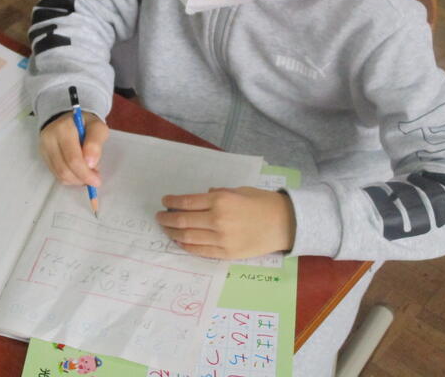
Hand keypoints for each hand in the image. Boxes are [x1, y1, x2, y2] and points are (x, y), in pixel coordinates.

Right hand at [39, 111, 108, 186]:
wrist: (68, 119)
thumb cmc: (85, 124)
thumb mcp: (97, 127)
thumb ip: (95, 143)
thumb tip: (90, 163)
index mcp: (64, 129)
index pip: (73, 158)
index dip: (85, 173)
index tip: (97, 180)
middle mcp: (50, 138)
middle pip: (64, 169)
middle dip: (81, 178)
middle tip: (94, 180)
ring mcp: (44, 148)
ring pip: (59, 174)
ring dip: (76, 180)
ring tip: (87, 175)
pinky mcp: (43, 155)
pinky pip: (56, 173)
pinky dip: (69, 178)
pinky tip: (78, 172)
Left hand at [155, 187, 295, 258]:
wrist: (285, 223)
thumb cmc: (262, 202)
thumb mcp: (238, 191)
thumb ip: (217, 194)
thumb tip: (201, 197)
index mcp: (220, 200)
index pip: (186, 202)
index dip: (171, 202)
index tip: (164, 202)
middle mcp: (217, 220)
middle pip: (183, 221)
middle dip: (167, 219)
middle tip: (160, 217)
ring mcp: (221, 239)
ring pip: (188, 237)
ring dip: (173, 233)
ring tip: (166, 229)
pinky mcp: (226, 253)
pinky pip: (200, 251)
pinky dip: (186, 246)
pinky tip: (180, 241)